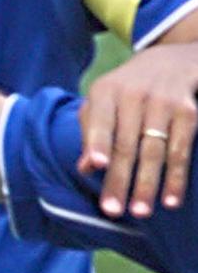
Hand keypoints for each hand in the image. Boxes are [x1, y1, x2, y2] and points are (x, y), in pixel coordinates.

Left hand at [79, 43, 197, 217]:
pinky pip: (181, 149)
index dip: (97, 142)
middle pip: (126, 143)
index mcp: (105, 91)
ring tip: (140, 212)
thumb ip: (91, 132)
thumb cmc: (126, 90)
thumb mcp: (103, 101)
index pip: (99, 120)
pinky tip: (171, 200)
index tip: (95, 166)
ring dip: (147, 184)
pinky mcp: (188, 111)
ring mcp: (162, 102)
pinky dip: (176, 177)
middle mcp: (133, 94)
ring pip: (154, 150)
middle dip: (119, 179)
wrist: (170, 61)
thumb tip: (85, 167)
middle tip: (112, 210)